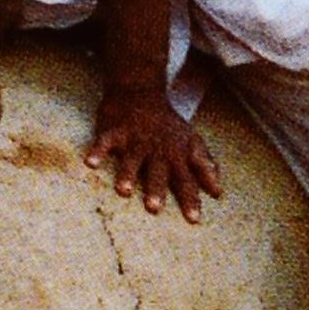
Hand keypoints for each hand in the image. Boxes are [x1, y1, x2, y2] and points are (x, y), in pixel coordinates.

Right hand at [85, 84, 220, 221]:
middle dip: (156, 189)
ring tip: (123, 191)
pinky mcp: (115, 130)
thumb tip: (218, 192)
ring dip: (127, 174)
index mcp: (177, 154)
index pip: (186, 179)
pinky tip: (90, 163)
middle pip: (158, 171)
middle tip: (154, 208)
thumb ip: (204, 166)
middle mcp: (157, 149)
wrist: (140, 89)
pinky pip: (106, 141)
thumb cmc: (166, 124)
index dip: (190, 199)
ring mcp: (136, 138)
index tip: (193, 220)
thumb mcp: (191, 141)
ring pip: (132, 158)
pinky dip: (98, 151)